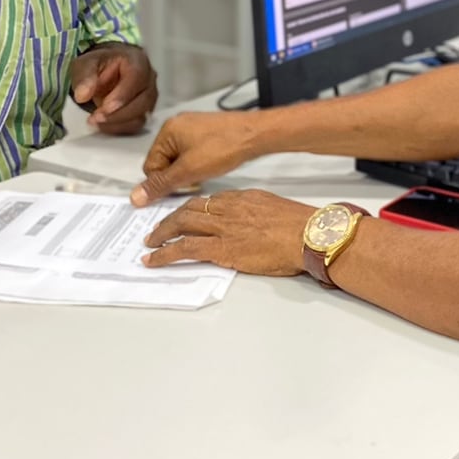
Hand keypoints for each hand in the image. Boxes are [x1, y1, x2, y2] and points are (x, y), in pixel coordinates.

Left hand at [70, 43, 157, 133]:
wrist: (105, 72)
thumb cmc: (100, 65)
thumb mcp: (86, 64)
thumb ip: (84, 76)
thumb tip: (82, 94)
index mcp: (137, 60)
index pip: (137, 77)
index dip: (123, 94)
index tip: (105, 106)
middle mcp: (148, 79)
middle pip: (143, 101)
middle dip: (118, 113)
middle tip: (96, 117)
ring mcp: (149, 97)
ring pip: (141, 116)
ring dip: (117, 123)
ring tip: (95, 120)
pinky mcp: (144, 112)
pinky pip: (136, 125)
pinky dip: (118, 128)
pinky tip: (103, 125)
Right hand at [131, 111, 259, 204]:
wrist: (255, 135)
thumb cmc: (225, 145)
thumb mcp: (188, 170)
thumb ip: (161, 184)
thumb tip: (137, 196)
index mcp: (167, 130)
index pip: (150, 166)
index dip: (163, 182)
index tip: (177, 189)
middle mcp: (177, 126)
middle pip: (164, 163)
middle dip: (176, 176)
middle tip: (193, 181)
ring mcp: (192, 129)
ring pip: (179, 160)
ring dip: (188, 172)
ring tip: (204, 173)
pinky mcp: (205, 134)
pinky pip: (192, 154)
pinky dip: (198, 165)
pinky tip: (211, 167)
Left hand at [141, 189, 315, 276]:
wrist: (308, 235)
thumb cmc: (300, 227)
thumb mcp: (274, 209)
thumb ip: (256, 213)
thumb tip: (250, 223)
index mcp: (242, 198)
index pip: (209, 201)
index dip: (192, 209)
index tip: (184, 216)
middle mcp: (227, 208)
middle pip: (189, 209)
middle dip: (170, 218)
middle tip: (158, 228)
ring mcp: (222, 227)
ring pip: (181, 224)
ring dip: (162, 233)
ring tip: (150, 243)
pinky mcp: (221, 248)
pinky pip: (185, 248)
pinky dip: (164, 254)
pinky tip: (153, 259)